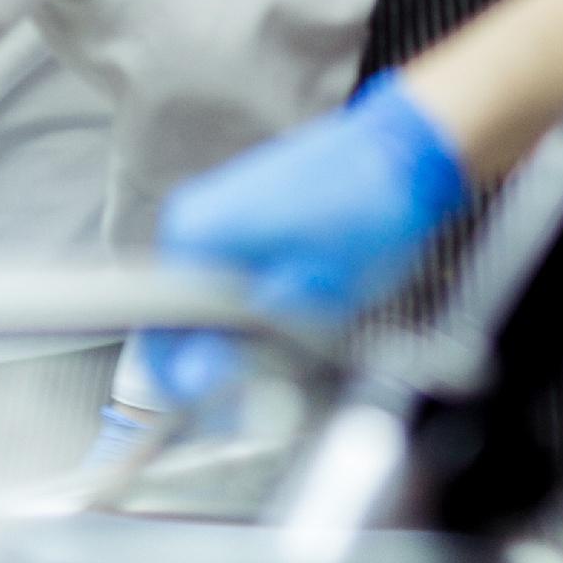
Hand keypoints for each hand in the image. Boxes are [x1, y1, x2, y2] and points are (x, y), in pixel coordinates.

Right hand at [143, 72, 468, 403]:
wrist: (406, 153)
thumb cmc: (367, 214)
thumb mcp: (307, 300)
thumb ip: (241, 343)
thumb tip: (192, 379)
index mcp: (192, 237)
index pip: (156, 331)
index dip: (183, 380)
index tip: (216, 410)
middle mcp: (190, 218)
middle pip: (177, 314)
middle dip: (216, 355)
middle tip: (268, 380)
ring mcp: (215, 207)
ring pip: (204, 295)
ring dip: (237, 327)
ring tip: (293, 337)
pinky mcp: (242, 206)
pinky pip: (226, 270)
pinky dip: (251, 297)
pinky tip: (297, 301)